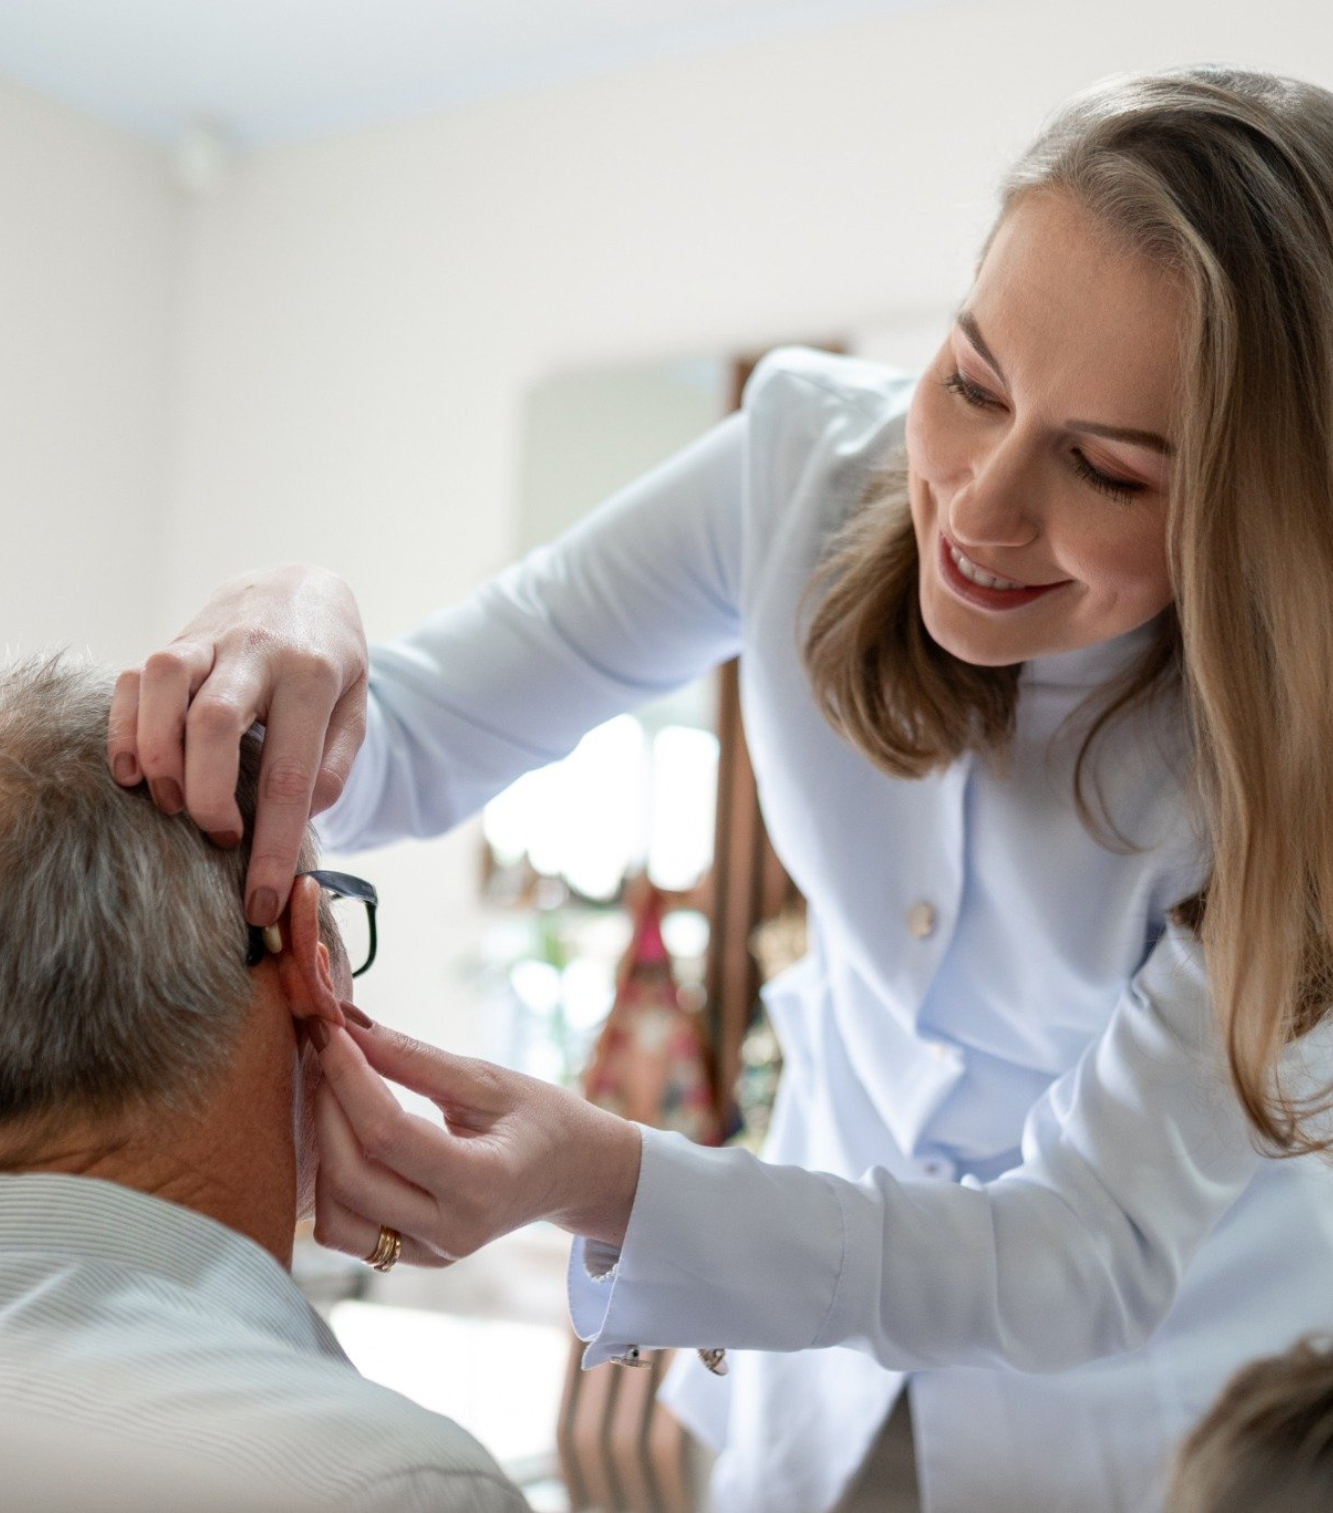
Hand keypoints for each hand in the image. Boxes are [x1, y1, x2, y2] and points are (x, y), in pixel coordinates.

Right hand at [107, 565, 367, 923]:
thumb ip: (335, 763)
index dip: (274, 845)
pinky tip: (133, 772)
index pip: (290, 773)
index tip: (262, 900)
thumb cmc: (330, 661)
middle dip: (207, 797)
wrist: (301, 584)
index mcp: (313, 677)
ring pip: (163, 685)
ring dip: (158, 757)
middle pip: (215, 723)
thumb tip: (302, 816)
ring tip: (169, 805)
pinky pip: (133, 678)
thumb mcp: (356, 707)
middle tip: (218, 838)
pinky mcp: (174, 639)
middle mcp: (258, 652)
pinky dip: (124, 729)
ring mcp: (209, 640)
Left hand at [311, 1019, 642, 1266]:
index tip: (330, 1030)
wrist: (575, 1173)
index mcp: (483, 1183)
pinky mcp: (414, 1258)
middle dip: (326, 1107)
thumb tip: (347, 1024)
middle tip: (328, 1055)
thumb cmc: (541, 1117)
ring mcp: (431, 1254)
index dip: (348, 1078)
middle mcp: (454, 1231)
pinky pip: (346, 1232)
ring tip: (336, 1097)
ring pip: (335, 1217)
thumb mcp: (487, 1080)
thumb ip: (414, 1059)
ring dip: (322, 1151)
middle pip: (351, 1177)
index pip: (388, 1134)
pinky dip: (331, 1186)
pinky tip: (346, 1139)